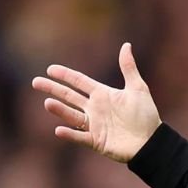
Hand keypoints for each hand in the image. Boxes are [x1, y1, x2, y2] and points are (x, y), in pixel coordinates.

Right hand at [31, 43, 160, 162]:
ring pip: (72, 115)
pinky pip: (80, 137)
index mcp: (103, 95)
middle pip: (69, 96)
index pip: (79, 82)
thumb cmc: (147, 116)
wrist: (152, 141)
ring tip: (48, 103)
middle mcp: (95, 109)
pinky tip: (59, 130)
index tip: (50, 69)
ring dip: (60, 110)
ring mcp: (94, 125)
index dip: (65, 75)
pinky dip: (70, 134)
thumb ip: (128, 68)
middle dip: (53, 89)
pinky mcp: (96, 141)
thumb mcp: (138, 89)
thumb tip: (126, 45)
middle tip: (36, 82)